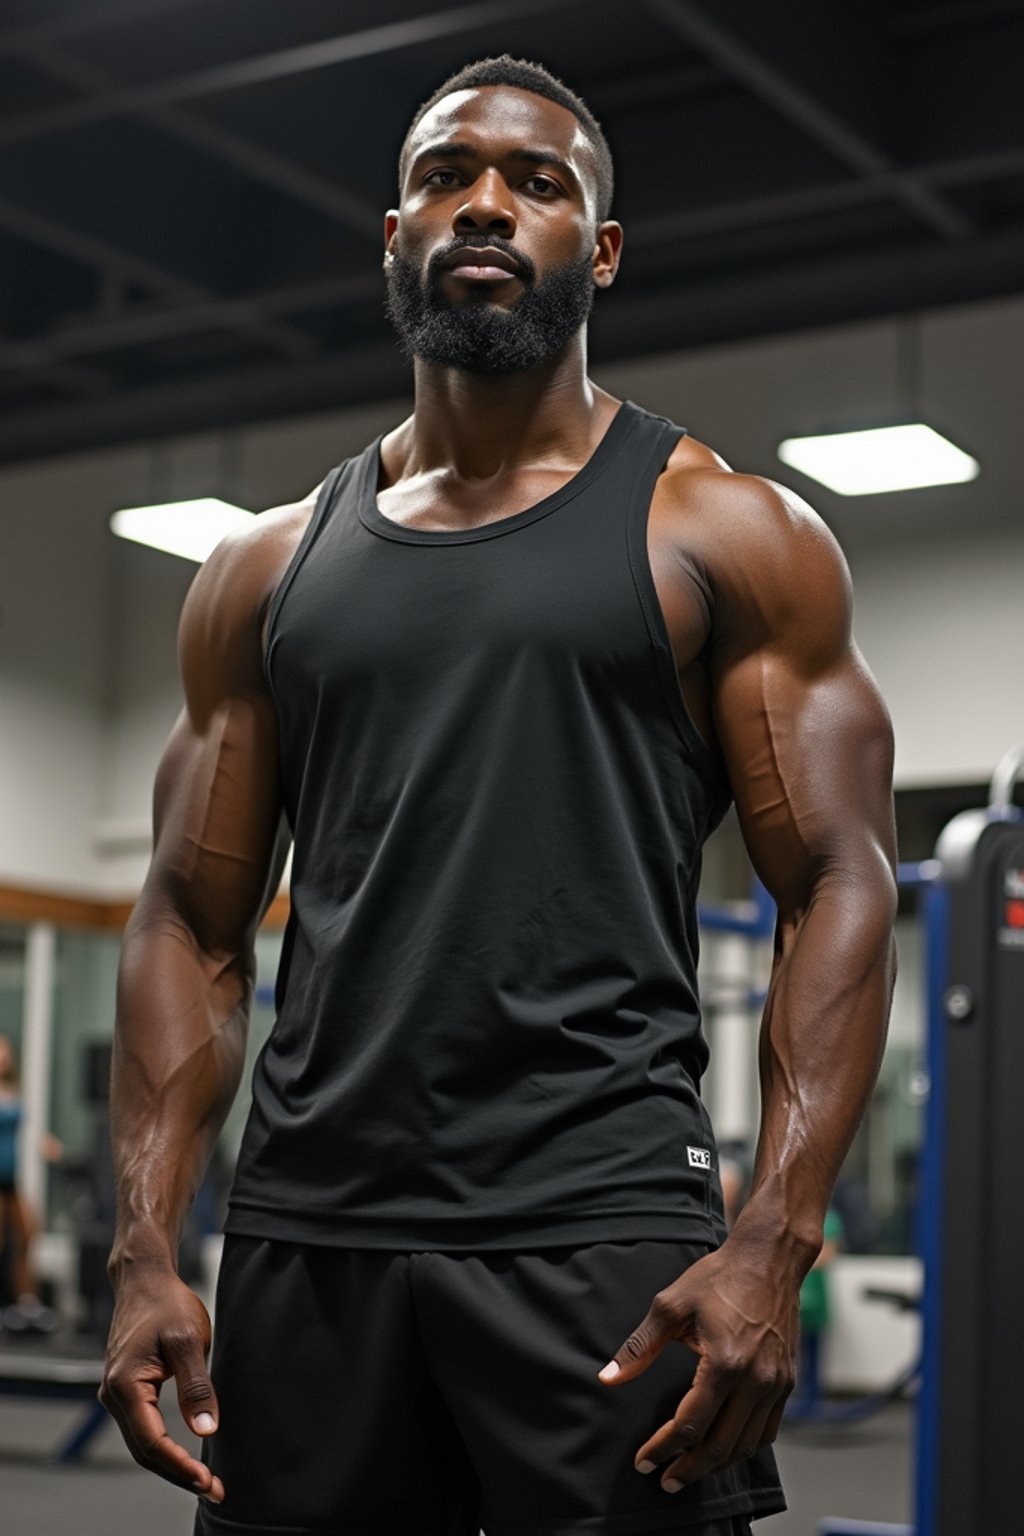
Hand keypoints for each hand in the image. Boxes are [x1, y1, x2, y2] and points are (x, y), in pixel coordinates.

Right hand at [99, 1269, 223, 1504]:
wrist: (145, 1280)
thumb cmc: (167, 1304)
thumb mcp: (189, 1340)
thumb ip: (196, 1386)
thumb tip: (206, 1429)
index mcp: (125, 1385)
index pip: (151, 1443)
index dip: (180, 1466)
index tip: (208, 1481)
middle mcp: (113, 1395)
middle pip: (143, 1451)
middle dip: (177, 1473)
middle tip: (213, 1488)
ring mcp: (116, 1393)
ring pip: (141, 1442)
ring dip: (170, 1463)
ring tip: (203, 1479)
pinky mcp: (125, 1390)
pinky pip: (141, 1428)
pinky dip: (162, 1446)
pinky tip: (183, 1455)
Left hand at [597, 1242, 797, 1492]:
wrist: (769, 1259)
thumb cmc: (719, 1277)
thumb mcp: (671, 1305)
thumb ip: (640, 1347)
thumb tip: (608, 1378)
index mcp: (724, 1363)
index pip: (689, 1424)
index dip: (663, 1448)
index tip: (643, 1461)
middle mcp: (755, 1380)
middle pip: (719, 1446)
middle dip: (688, 1469)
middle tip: (664, 1480)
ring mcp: (775, 1384)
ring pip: (746, 1445)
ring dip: (716, 1464)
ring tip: (690, 1469)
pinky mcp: (787, 1382)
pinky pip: (768, 1431)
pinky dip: (745, 1448)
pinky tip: (724, 1449)